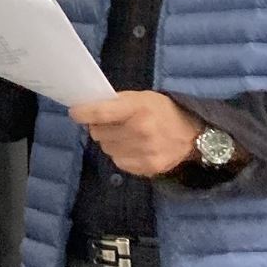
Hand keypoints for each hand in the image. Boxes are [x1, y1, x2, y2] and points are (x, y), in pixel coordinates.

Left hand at [69, 92, 201, 177]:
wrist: (192, 134)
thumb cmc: (162, 111)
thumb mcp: (142, 97)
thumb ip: (116, 103)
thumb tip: (87, 111)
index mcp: (138, 109)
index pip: (101, 113)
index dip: (83, 113)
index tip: (75, 112)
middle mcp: (141, 131)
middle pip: (99, 133)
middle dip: (100, 127)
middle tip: (112, 123)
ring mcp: (144, 152)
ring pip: (106, 149)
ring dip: (110, 142)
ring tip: (125, 135)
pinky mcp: (146, 168)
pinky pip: (118, 162)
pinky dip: (121, 154)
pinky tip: (134, 147)